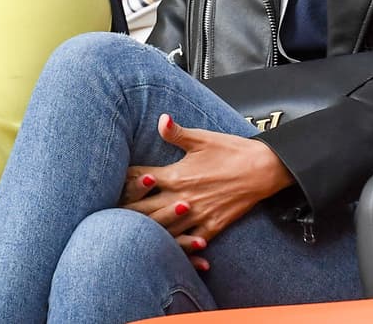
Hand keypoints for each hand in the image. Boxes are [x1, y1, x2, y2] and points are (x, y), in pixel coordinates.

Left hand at [121, 114, 293, 268]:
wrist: (264, 169)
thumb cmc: (233, 151)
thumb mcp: (203, 138)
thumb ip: (177, 132)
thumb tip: (161, 119)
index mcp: (175, 175)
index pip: (138, 181)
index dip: (123, 183)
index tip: (113, 184)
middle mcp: (181, 198)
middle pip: (142, 212)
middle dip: (124, 215)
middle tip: (108, 217)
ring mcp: (195, 215)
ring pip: (161, 232)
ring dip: (144, 234)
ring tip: (128, 236)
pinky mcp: (210, 227)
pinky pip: (188, 244)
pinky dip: (177, 250)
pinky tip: (165, 253)